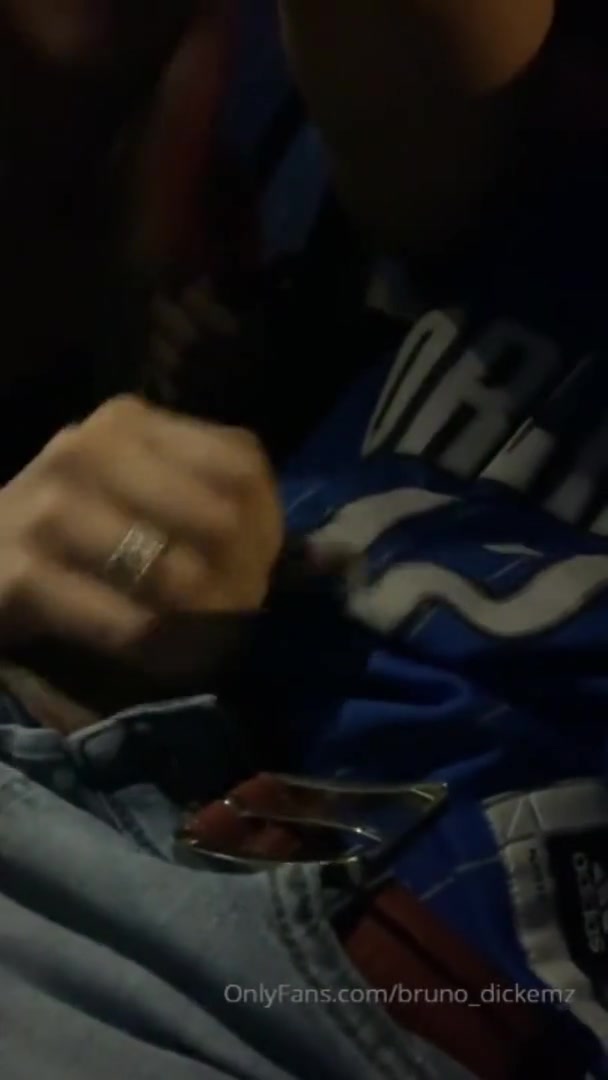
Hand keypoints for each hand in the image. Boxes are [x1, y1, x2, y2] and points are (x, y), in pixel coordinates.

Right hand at [0, 396, 282, 673]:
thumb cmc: (68, 533)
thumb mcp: (134, 491)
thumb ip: (203, 499)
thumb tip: (298, 552)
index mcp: (128, 422)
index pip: (241, 466)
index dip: (268, 528)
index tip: (260, 570)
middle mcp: (89, 448)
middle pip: (221, 520)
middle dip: (243, 581)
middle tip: (237, 618)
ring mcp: (50, 508)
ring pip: (178, 575)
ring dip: (209, 624)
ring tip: (209, 644)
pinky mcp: (21, 574)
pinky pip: (128, 624)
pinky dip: (162, 653)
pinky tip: (166, 662)